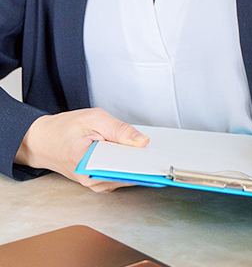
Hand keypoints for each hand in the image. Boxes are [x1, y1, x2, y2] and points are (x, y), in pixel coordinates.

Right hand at [14, 108, 148, 191]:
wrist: (42, 140)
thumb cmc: (64, 128)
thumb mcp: (94, 119)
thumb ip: (120, 130)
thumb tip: (142, 141)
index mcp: (85, 162)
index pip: (121, 166)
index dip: (141, 161)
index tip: (158, 157)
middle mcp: (89, 178)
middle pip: (124, 173)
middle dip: (142, 162)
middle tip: (160, 152)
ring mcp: (93, 182)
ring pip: (122, 176)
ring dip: (137, 165)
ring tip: (152, 152)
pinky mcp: (96, 180)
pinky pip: (117, 175)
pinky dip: (128, 166)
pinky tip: (139, 156)